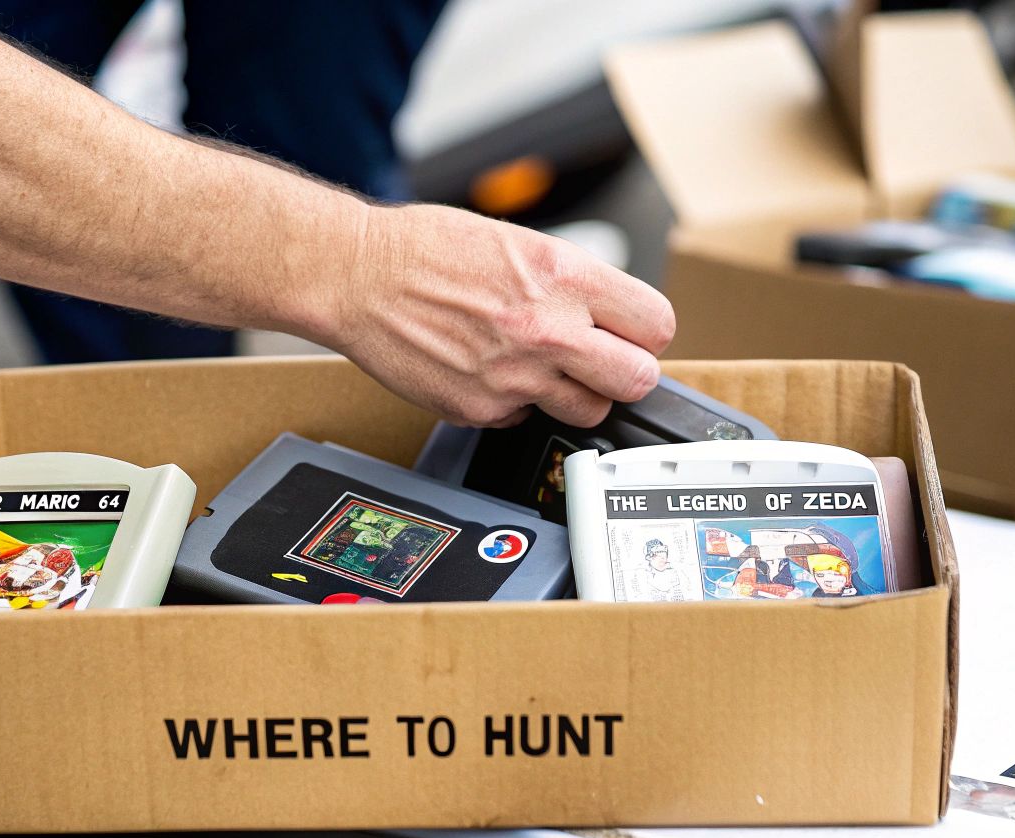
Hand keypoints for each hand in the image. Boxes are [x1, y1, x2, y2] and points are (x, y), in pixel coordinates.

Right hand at [322, 203, 675, 427]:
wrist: (358, 276)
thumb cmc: (427, 250)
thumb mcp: (520, 243)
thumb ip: (572, 283)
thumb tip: (610, 317)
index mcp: (564, 276)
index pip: (656, 325)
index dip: (644, 333)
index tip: (632, 335)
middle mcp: (547, 330)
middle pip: (637, 380)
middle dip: (624, 372)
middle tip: (602, 362)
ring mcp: (515, 377)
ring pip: (587, 410)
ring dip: (574, 394)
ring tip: (539, 365)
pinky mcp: (481, 410)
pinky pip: (524, 417)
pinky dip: (513, 400)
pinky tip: (486, 368)